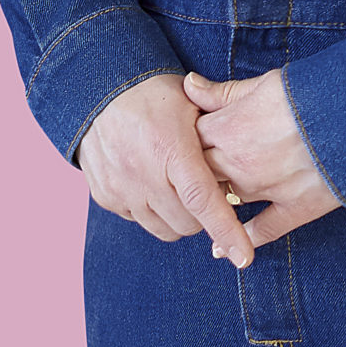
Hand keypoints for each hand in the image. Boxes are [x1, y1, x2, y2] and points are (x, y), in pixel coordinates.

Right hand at [76, 73, 252, 260]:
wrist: (98, 88)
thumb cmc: (153, 94)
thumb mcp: (191, 104)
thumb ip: (219, 135)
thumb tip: (247, 156)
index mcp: (172, 150)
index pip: (204, 201)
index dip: (226, 231)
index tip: (244, 258)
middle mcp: (144, 175)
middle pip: (187, 223)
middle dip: (204, 215)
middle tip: (206, 189)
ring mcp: (121, 188)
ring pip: (164, 229)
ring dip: (179, 217)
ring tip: (179, 187)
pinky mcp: (105, 196)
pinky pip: (138, 220)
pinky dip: (151, 210)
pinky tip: (153, 183)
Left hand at [183, 70, 340, 262]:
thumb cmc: (312, 91)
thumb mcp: (263, 83)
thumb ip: (222, 92)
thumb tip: (188, 85)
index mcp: (228, 128)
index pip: (188, 140)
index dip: (187, 139)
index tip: (188, 139)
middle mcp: (238, 163)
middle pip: (200, 174)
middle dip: (195, 172)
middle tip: (193, 171)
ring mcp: (265, 189)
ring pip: (225, 203)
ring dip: (215, 202)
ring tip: (206, 202)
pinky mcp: (295, 207)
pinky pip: (262, 230)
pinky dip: (242, 238)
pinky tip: (224, 247)